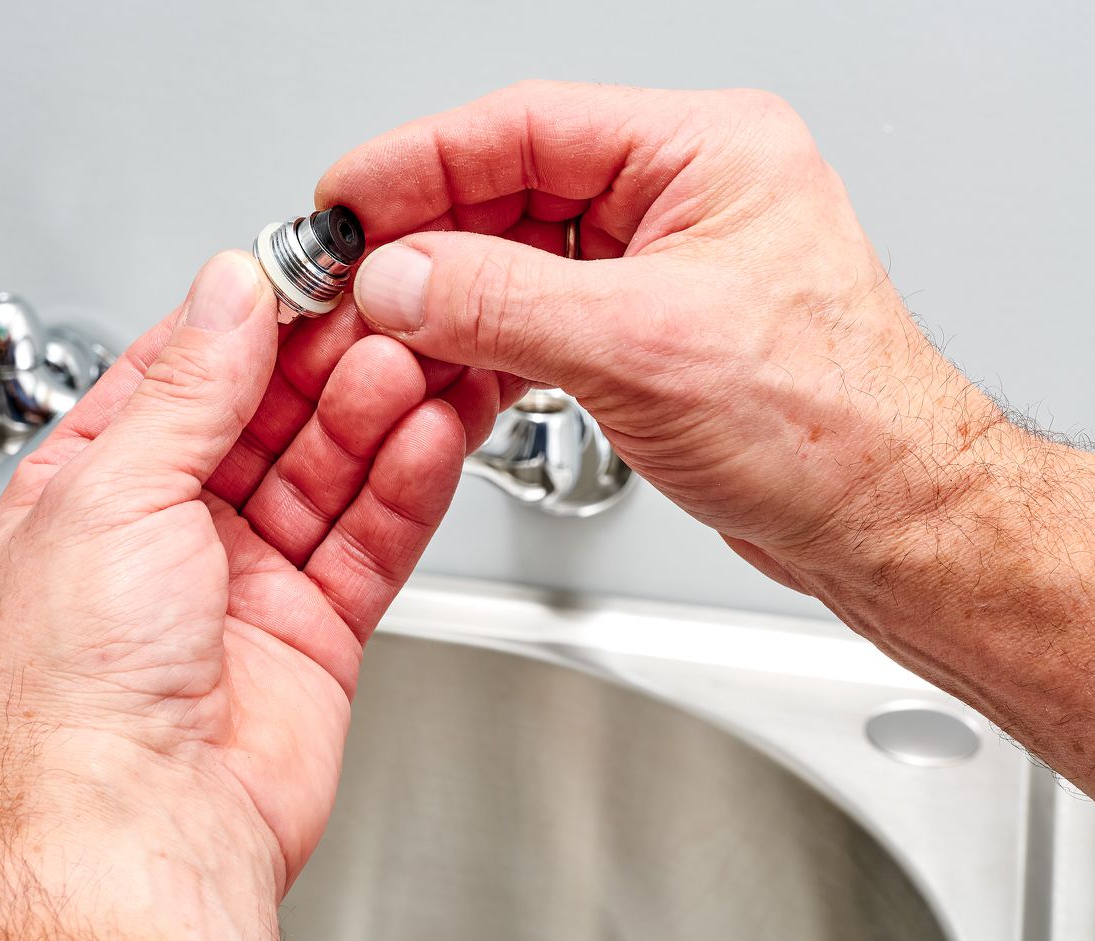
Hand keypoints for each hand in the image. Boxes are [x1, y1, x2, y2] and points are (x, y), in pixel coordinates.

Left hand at [0, 252, 500, 940]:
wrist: (141, 828)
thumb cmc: (75, 695)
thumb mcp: (112, 494)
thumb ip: (184, 390)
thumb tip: (224, 297)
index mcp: (89, 497)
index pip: (178, 379)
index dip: (248, 323)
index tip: (308, 272)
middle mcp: (166, 538)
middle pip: (265, 421)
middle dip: (326, 365)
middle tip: (385, 312)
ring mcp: (242, 586)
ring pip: (325, 476)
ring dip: (375, 416)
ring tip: (421, 361)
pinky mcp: (311, 633)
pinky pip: (367, 541)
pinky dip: (404, 487)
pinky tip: (433, 436)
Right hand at [319, 80, 1007, 591]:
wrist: (885, 522)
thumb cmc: (831, 424)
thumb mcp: (643, 347)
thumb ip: (500, 303)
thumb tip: (398, 277)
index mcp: (705, 154)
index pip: (527, 126)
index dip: (419, 161)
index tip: (346, 201)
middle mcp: (683, 199)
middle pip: (512, 190)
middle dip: (424, 240)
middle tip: (350, 279)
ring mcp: (662, 268)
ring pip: (518, 260)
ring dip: (446, 302)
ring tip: (383, 334)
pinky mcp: (647, 333)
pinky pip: (539, 320)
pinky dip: (484, 348)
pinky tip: (444, 373)